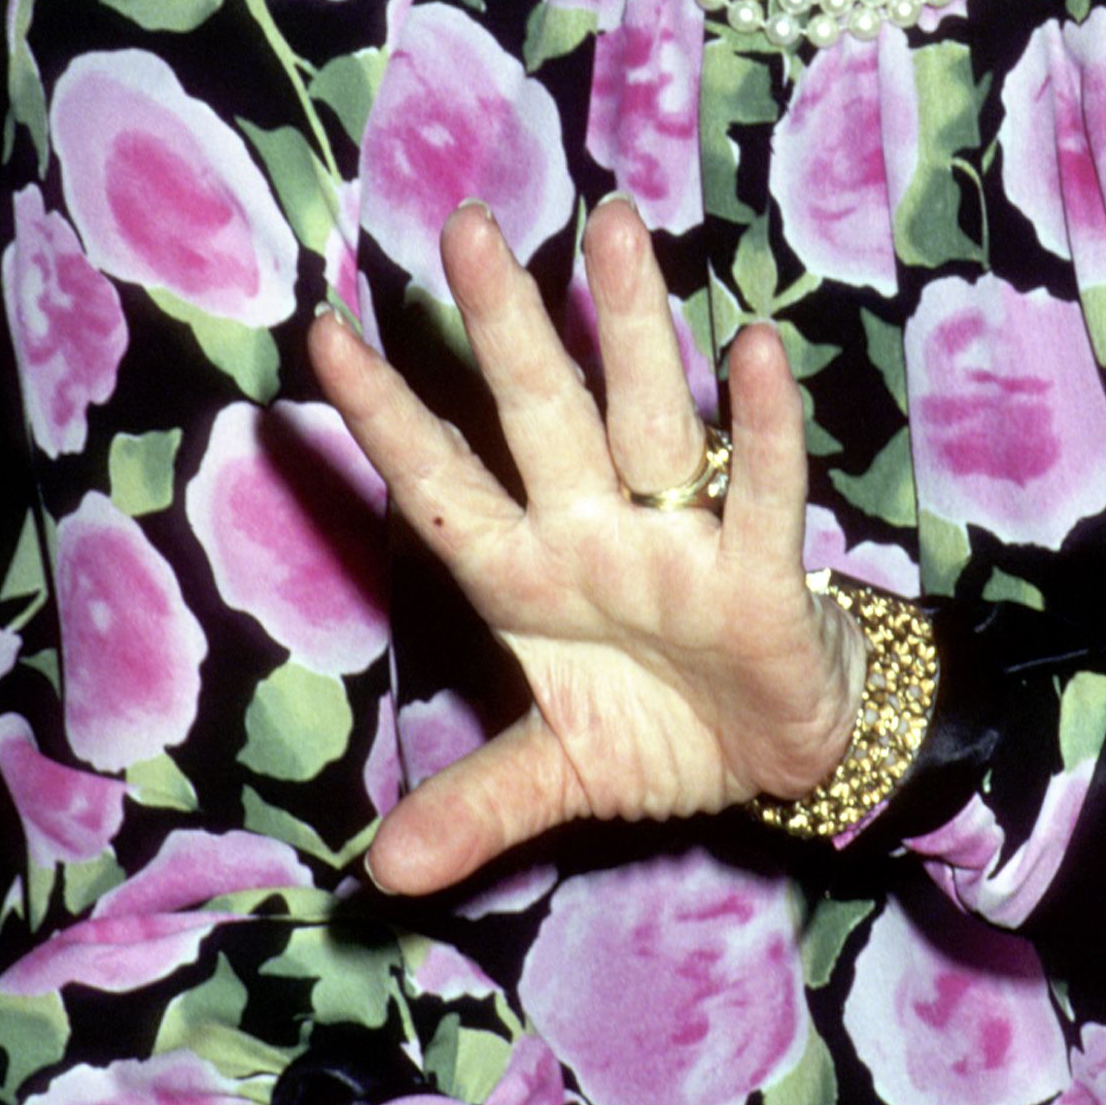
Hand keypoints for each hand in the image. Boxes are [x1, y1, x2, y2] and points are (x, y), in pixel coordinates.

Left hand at [309, 197, 865, 893]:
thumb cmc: (666, 731)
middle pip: (541, 414)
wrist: (785, 761)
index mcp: (528, 576)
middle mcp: (594, 534)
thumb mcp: (561, 778)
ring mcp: (678, 542)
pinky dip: (759, 429)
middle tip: (467, 225)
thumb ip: (477, 809)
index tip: (320, 334)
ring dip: (633, 325)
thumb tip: (382, 878)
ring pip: (647, 415)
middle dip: (506, 324)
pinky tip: (751, 352)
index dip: (384, 418)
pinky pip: (761, 491)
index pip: (441, 484)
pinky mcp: (762, 576)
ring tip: (613, 228)